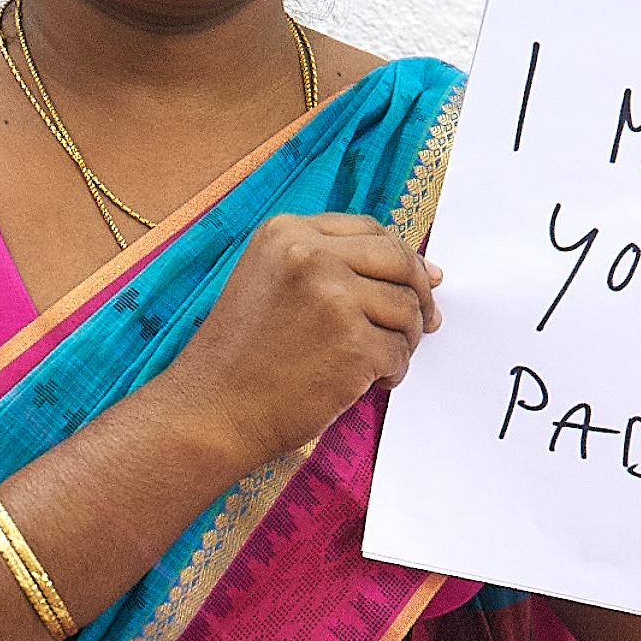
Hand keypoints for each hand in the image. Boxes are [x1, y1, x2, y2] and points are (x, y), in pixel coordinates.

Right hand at [168, 212, 441, 469]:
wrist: (212, 410)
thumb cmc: (240, 356)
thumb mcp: (269, 281)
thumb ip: (331, 265)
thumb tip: (428, 272)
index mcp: (287, 233)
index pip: (370, 230)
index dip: (402, 256)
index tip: (422, 280)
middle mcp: (311, 255)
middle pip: (398, 261)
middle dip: (419, 294)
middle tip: (424, 323)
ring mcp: (334, 298)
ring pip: (405, 308)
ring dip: (403, 339)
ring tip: (376, 363)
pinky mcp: (353, 344)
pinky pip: (399, 352)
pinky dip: (392, 372)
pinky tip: (367, 383)